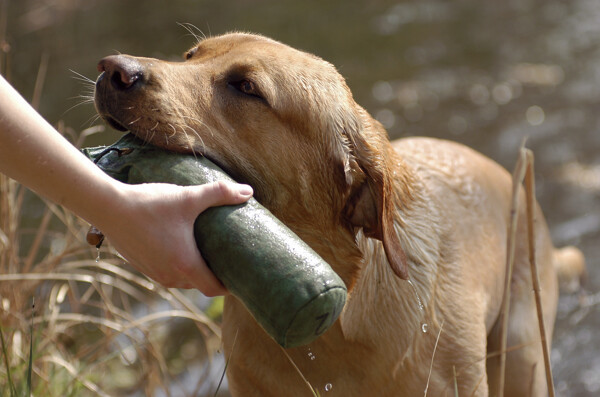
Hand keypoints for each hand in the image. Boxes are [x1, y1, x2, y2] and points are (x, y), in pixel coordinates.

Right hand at [94, 180, 252, 295]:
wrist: (108, 207)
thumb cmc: (150, 205)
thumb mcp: (189, 197)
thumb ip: (220, 194)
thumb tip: (248, 191)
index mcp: (186, 265)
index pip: (215, 289)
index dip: (230, 286)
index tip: (241, 275)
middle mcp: (170, 276)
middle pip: (199, 285)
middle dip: (214, 275)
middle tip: (228, 259)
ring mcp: (153, 273)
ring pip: (182, 280)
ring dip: (195, 271)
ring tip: (207, 252)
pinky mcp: (142, 266)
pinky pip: (167, 272)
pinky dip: (178, 266)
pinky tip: (181, 247)